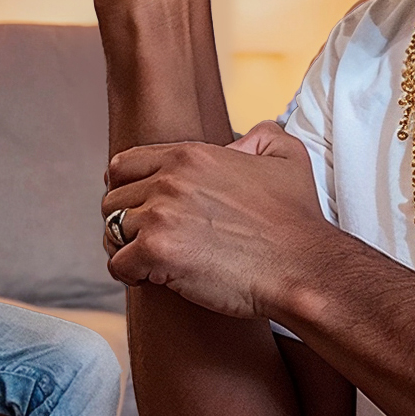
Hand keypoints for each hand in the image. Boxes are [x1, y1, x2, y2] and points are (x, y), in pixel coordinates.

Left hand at [100, 123, 337, 320]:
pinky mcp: (158, 252)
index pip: (124, 166)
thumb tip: (241, 141)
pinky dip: (130, 276)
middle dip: (127, 222)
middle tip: (149, 242)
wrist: (304, 268)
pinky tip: (154, 279)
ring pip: (111, 231)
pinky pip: (118, 265)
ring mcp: (161, 215)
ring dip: (126, 249)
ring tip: (151, 263)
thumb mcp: (288, 159)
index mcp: (190, 156)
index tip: (144, 211)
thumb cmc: (298, 222)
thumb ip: (262, 136)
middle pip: (112, 200)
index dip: (128, 190)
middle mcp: (170, 180)